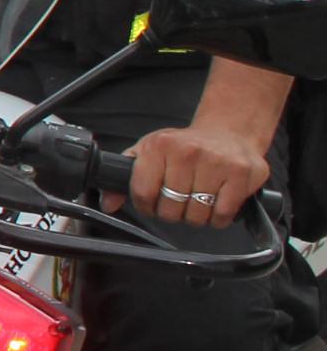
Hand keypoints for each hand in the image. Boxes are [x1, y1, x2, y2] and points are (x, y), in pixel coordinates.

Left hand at [123, 120, 269, 229]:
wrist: (229, 132)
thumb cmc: (184, 147)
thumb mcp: (149, 152)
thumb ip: (125, 178)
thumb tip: (108, 204)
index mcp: (159, 146)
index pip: (143, 193)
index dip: (146, 206)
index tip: (152, 204)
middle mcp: (187, 152)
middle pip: (170, 209)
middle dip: (172, 212)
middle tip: (179, 201)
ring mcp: (216, 162)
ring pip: (196, 215)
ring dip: (195, 216)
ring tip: (198, 199)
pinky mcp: (241, 174)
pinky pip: (222, 215)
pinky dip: (217, 218)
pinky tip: (215, 203)